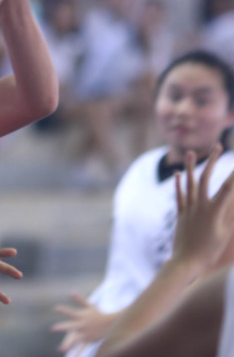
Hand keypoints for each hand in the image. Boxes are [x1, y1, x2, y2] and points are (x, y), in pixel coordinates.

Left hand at [52, 293, 116, 353]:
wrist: (111, 324)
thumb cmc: (98, 314)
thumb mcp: (89, 306)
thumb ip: (80, 300)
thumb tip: (72, 292)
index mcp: (81, 317)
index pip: (70, 312)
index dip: (63, 310)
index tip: (55, 308)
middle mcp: (82, 325)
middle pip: (71, 326)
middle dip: (62, 327)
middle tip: (52, 328)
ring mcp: (85, 334)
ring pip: (76, 339)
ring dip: (68, 344)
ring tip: (60, 349)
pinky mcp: (89, 341)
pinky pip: (83, 348)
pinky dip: (78, 353)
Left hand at [172, 145, 233, 272]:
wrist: (186, 262)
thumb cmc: (210, 251)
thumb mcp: (225, 233)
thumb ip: (230, 215)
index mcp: (214, 211)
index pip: (228, 188)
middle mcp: (199, 206)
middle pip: (205, 178)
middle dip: (212, 161)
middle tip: (218, 146)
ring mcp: (188, 209)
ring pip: (188, 183)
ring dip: (191, 166)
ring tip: (191, 152)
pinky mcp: (180, 214)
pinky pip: (179, 195)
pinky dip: (179, 183)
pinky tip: (179, 173)